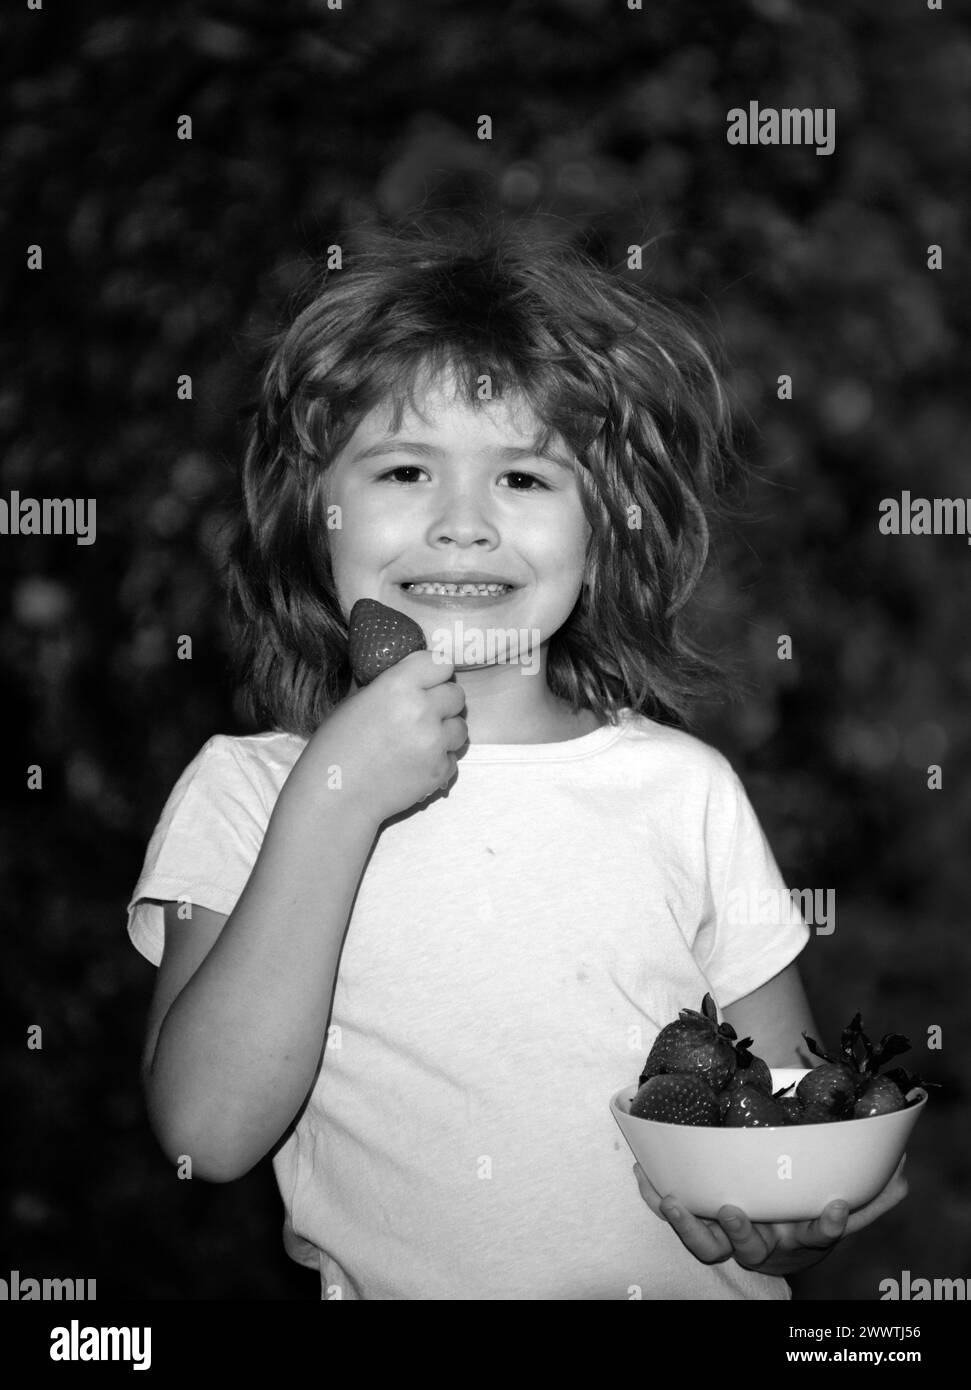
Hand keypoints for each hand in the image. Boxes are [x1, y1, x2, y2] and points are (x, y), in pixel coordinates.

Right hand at [308, 651, 466, 822]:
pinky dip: (440, 760)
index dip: (434, 673)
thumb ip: (386, 682)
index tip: (426, 681)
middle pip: (457, 694)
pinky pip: (453, 757)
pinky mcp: (439, 770)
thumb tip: (406, 669)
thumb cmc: (336, 745)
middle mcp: (422, 710)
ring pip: (461, 727)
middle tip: (424, 712)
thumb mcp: (354, 700)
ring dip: (445, 731)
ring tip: (420, 740)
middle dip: (443, 702)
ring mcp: (434, 742)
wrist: (335, 795)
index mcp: (398, 685)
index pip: (440, 663)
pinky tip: (416, 763)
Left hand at [632, 1155, 907, 1277]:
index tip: (834, 1208)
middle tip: (734, 1210)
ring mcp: (725, 1236)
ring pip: (704, 1245)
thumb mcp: (837, 1205)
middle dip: (740, 1234)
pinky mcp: (697, 1221)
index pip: (815, 1234)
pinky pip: (673, 1213)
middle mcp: (760, 1243)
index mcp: (796, 1236)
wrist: (770, 1226)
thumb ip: (868, 1195)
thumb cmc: (805, 1213)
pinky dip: (653, 1195)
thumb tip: (901, 1173)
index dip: (825, 1225)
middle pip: (747, 1249)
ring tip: (671, 1201)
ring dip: (687, 1225)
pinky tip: (643, 1172)